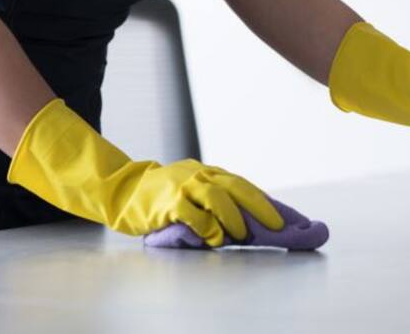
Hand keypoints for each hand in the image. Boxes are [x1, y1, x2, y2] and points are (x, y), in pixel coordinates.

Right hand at [8, 99, 282, 246]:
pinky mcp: (166, 201)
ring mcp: (181, 185)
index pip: (243, 184)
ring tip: (242, 235)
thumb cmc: (161, 199)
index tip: (287, 220)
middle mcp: (198, 174)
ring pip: (218, 196)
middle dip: (261, 207)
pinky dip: (208, 227)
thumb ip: (215, 202)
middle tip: (277, 227)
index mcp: (207, 172)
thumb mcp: (190, 193)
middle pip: (237, 186)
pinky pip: (193, 214)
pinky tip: (214, 239)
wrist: (122, 192)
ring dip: (235, 218)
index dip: (265, 202)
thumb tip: (250, 224)